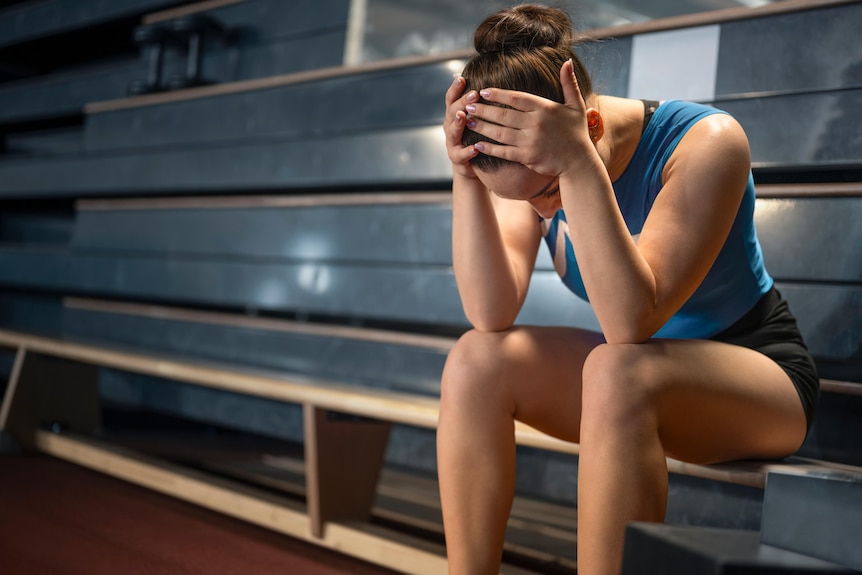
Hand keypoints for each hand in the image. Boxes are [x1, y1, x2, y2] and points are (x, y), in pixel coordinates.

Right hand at [443, 75, 480, 179]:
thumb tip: (486, 81)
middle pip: (452, 112)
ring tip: (463, 116)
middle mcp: (449, 127)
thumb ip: (476, 103)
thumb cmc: (476, 137)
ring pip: (452, 131)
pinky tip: (475, 149)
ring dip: (458, 123)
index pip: (452, 99)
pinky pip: (460, 154)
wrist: (471, 166)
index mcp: (454, 115)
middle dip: (462, 102)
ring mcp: (452, 142)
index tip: (461, 77)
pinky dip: (467, 152)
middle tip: (473, 94)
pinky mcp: (456, 158)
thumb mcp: (475, 118)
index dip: (455, 88)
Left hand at [465, 60, 596, 177]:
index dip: (498, 95)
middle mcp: (535, 123)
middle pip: (503, 115)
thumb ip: (569, 83)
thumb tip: (567, 61)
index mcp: (544, 108)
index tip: (483, 92)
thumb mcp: (576, 105)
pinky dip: (490, 148)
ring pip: (500, 133)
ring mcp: (530, 141)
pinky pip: (504, 152)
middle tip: (467, 105)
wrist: (579, 162)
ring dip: (482, 127)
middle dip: (483, 110)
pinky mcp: (527, 157)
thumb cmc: (577, 133)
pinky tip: (477, 144)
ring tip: (468, 121)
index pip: (516, 98)